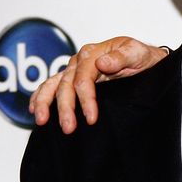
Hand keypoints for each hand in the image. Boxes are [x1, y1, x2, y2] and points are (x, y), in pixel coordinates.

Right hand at [28, 37, 167, 132]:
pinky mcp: (72, 79)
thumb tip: (102, 63)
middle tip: (69, 128)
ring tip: (41, 121)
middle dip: (65, 107)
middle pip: (66, 85)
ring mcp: (74, 70)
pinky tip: (34, 109)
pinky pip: (51, 86)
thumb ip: (123, 57)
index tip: (91, 118)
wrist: (147, 60)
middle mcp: (79, 61)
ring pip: (52, 85)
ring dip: (45, 103)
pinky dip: (40, 96)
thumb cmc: (143, 57)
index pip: (83, 78)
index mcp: (93, 53)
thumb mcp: (139, 53)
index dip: (86, 99)